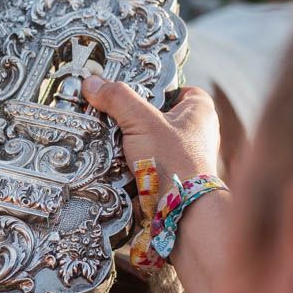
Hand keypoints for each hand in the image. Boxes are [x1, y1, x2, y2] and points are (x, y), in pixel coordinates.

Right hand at [82, 77, 221, 187]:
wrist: (180, 209)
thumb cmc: (174, 161)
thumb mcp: (141, 121)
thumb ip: (117, 98)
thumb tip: (92, 83)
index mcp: (200, 110)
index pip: (173, 88)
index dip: (149, 89)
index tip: (126, 92)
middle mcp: (197, 131)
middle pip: (156, 114)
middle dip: (134, 117)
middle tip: (112, 115)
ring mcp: (185, 155)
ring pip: (150, 139)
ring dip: (131, 141)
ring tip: (110, 138)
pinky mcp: (173, 175)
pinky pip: (148, 161)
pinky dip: (133, 160)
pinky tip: (118, 160)